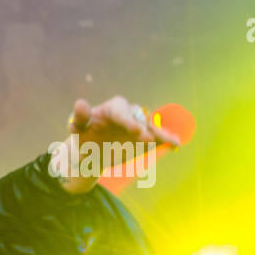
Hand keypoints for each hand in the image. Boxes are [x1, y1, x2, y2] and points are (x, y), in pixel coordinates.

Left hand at [54, 95, 182, 193]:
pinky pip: (158, 136)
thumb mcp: (78, 128)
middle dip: (144, 128)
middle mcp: (130, 113)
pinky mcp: (147, 136)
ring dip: (159, 133)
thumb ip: (79, 117)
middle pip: (139, 118)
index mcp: (114, 108)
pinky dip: (167, 139)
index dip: (129, 120)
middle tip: (146, 139)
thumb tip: (80, 103)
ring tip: (170, 141)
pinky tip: (176, 143)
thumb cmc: (84, 136)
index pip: (122, 111)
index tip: (135, 131)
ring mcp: (140, 125)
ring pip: (151, 127)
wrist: (93, 151)